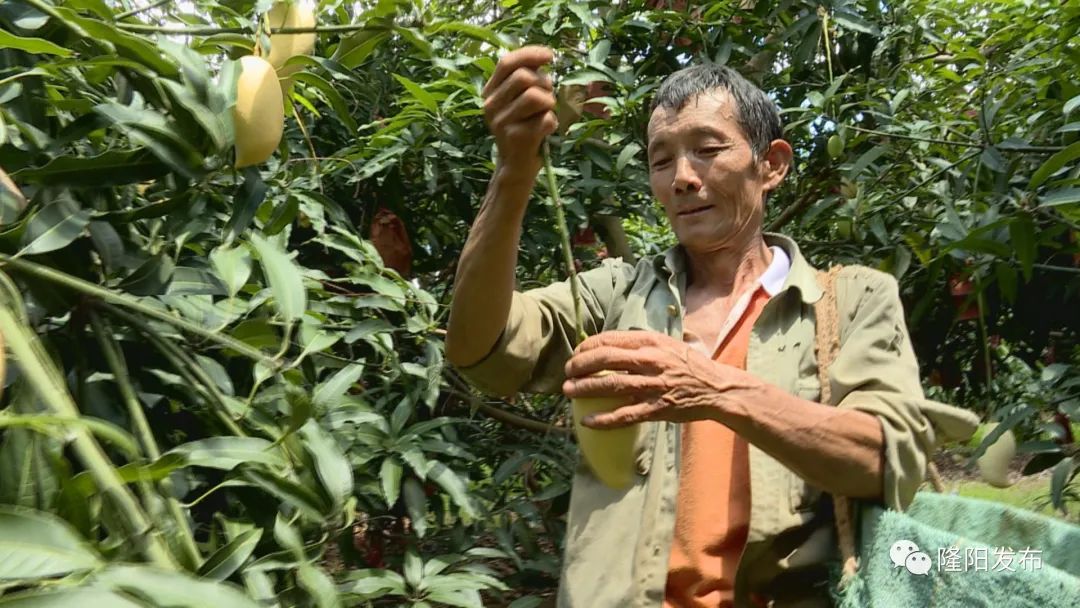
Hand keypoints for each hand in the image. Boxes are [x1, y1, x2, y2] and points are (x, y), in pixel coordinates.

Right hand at [482, 46, 557, 177]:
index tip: (550, 55)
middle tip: (547, 97)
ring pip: (535, 96)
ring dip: (549, 102)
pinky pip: (546, 118)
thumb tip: (544, 56)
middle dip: (544, 83)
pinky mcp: (517, 138)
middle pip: (524, 77)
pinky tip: (545, 130)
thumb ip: (527, 77)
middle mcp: (491, 106)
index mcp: (490, 92)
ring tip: (546, 112)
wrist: (516, 165)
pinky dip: (553, 122)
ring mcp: (502, 123)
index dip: (530, 54)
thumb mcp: (517, 100)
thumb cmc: (523, 126)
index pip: (506, 62)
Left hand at [562, 331, 759, 428]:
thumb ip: (641, 343)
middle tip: (568, 372)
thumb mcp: (666, 343)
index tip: (576, 354)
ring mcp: (654, 386)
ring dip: (585, 389)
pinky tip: (588, 421)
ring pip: (611, 386)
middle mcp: (650, 361)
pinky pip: (625, 415)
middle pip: (605, 359)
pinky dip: (604, 419)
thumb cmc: (689, 364)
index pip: (609, 340)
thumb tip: (610, 343)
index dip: (587, 347)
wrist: (716, 388)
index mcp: (651, 342)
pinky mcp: (657, 409)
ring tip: (569, 391)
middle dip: (580, 365)